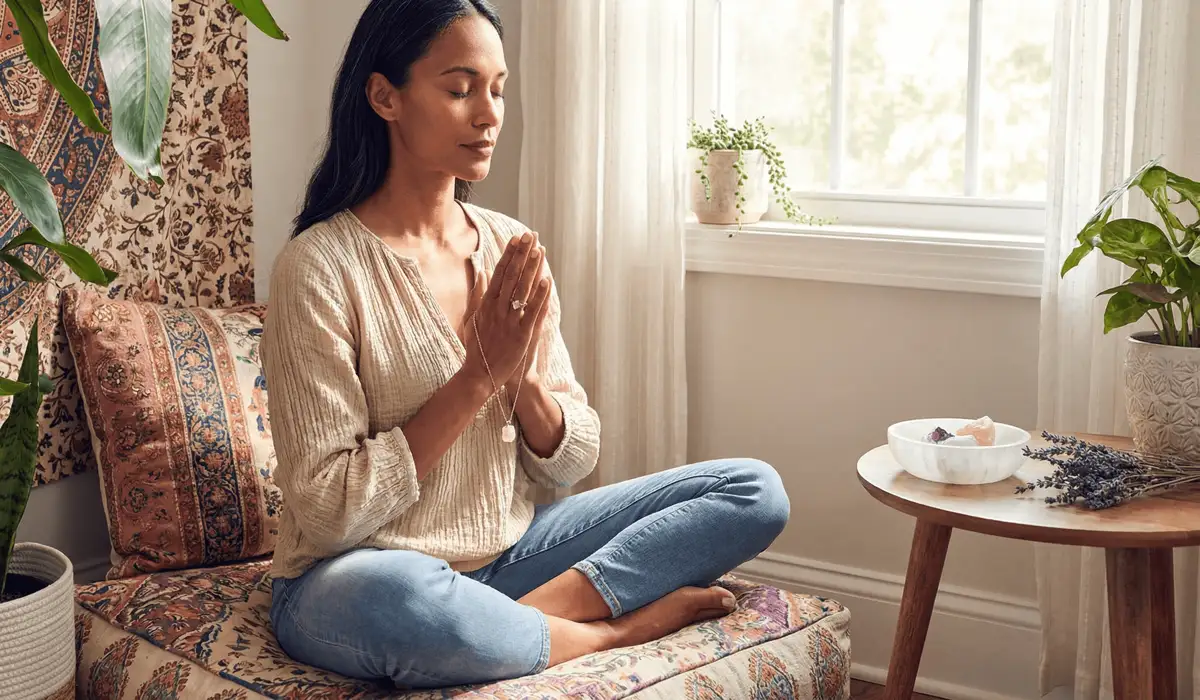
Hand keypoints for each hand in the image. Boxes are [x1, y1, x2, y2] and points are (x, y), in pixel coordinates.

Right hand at [463, 232, 551, 392]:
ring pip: (523, 290)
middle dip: (522, 255)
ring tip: (540, 250)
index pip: (499, 273)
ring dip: (532, 269)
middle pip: (512, 277)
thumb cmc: (476, 347)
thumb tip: (482, 271)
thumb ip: (477, 294)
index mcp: (486, 304)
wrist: (480, 375)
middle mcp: (497, 310)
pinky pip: (532, 312)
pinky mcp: (521, 335)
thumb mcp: (471, 318)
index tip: (516, 238)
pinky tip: (547, 281)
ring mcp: (509, 322)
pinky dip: (540, 297)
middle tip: (531, 235)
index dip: (509, 255)